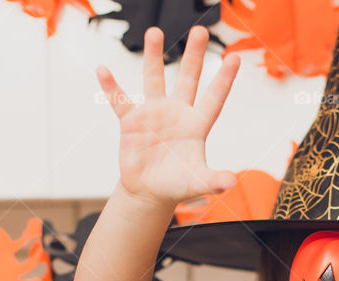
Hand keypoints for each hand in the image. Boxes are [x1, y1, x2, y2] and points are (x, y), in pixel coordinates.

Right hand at [96, 26, 240, 207]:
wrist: (149, 192)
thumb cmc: (177, 186)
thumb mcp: (197, 183)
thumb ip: (214, 181)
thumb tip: (231, 183)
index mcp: (196, 125)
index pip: (213, 98)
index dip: (224, 79)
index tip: (235, 57)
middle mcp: (177, 113)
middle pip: (188, 79)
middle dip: (194, 55)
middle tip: (200, 30)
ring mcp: (154, 115)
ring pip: (154, 80)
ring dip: (153, 57)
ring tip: (154, 32)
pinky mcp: (132, 123)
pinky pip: (120, 101)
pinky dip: (111, 87)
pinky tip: (103, 70)